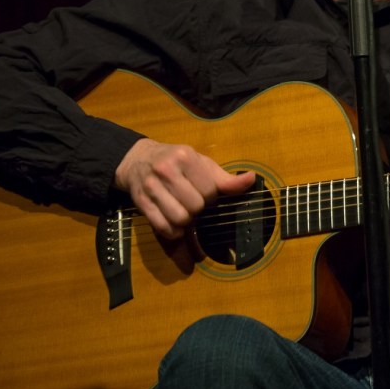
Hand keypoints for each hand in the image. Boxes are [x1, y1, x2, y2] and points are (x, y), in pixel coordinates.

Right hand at [114, 138, 256, 239]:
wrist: (138, 159)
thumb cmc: (176, 162)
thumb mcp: (201, 164)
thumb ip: (225, 178)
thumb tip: (251, 179)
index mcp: (185, 157)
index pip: (210, 190)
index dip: (211, 196)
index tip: (204, 192)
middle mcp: (166, 170)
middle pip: (195, 206)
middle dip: (198, 209)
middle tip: (193, 202)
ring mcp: (151, 187)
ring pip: (180, 218)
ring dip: (186, 221)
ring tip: (184, 211)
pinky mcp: (140, 202)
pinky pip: (163, 227)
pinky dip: (172, 231)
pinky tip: (173, 222)